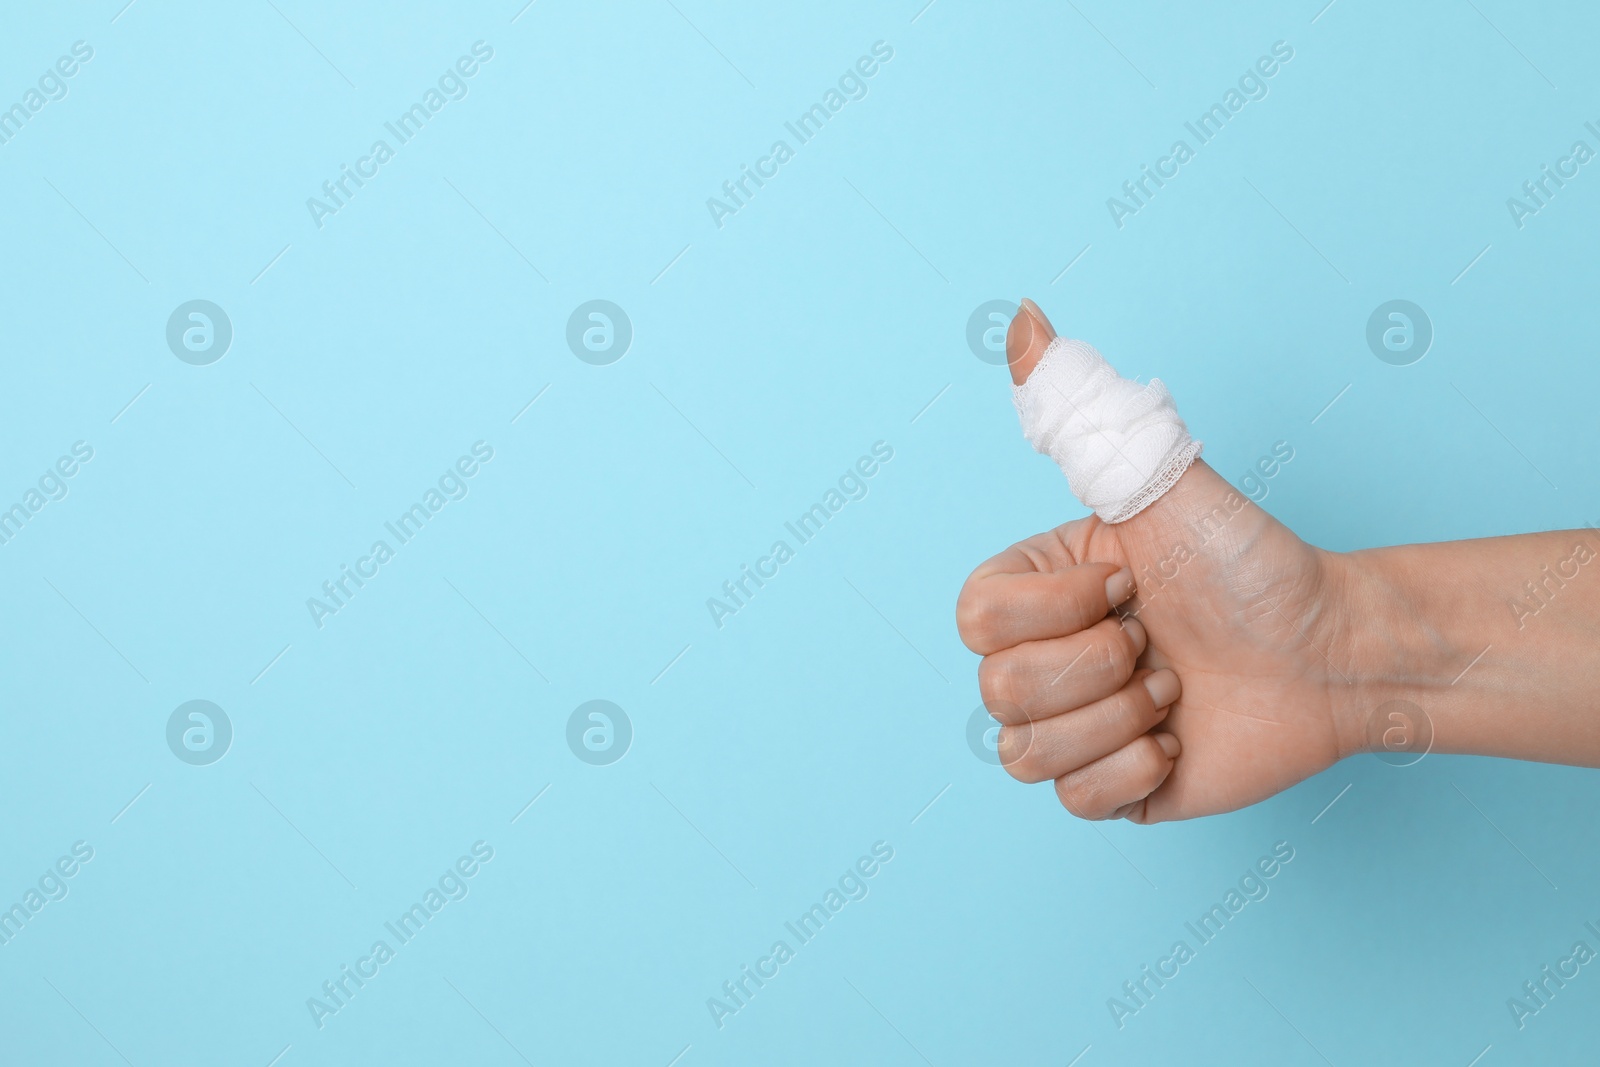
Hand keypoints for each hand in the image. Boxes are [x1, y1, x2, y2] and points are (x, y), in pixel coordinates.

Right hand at [956, 301, 1367, 822]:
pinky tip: (1177, 739)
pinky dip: (1135, 771)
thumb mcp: (1162, 477)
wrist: (1336, 651)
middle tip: (1160, 640)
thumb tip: (1024, 316)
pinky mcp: (1110, 787)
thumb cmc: (1253, 561)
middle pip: (998, 688)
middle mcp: (1043, 657)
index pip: (975, 619)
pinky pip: (1072, 801)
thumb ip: (1081, 406)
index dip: (1055, 608)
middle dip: (1099, 664)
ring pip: (1025, 752)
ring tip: (1174, 688)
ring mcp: (1072, 726)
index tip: (1130, 583)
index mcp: (1036, 588)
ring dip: (1119, 717)